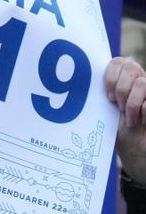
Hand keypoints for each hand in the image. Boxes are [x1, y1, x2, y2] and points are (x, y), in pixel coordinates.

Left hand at [107, 57, 145, 182]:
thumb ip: (99, 95)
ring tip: (128, 118)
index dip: (110, 77)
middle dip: (120, 88)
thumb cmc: (116, 131)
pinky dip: (142, 111)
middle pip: (131, 66)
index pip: (118, 61)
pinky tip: (138, 122)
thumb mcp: (104, 110)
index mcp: (125, 79)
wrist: (134, 151)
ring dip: (131, 102)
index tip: (106, 97)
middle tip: (116, 107)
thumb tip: (75, 83)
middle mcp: (141, 80)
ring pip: (142, 82)